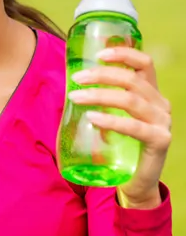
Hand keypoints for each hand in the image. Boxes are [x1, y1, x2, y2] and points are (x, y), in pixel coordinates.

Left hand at [69, 47, 171, 208]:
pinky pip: (134, 127)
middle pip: (132, 79)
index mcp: (151, 93)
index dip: (123, 53)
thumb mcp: (113, 115)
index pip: (144, 63)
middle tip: (76, 79)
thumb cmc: (120, 145)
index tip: (99, 53)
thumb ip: (103, 98)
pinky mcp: (159, 141)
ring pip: (130, 100)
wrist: (135, 182)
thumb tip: (71, 81)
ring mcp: (162, 123)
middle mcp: (160, 104)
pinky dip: (111, 120)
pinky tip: (92, 118)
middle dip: (101, 75)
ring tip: (76, 97)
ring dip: (100, 95)